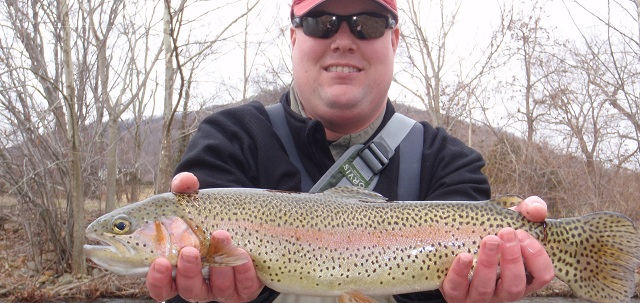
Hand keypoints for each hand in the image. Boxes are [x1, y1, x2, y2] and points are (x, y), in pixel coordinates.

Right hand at [146, 172, 264, 301]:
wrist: (244, 223)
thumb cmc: (207, 220)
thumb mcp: (195, 204)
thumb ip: (186, 192)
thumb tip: (184, 181)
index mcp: (178, 270)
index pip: (161, 286)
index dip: (157, 280)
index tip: (159, 263)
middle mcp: (199, 284)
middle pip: (189, 289)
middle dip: (188, 271)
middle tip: (189, 250)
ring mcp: (222, 287)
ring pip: (218, 289)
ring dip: (219, 267)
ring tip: (221, 236)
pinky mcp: (246, 287)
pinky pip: (245, 287)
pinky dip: (244, 272)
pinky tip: (243, 254)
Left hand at [441, 196, 554, 302]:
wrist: (457, 235)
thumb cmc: (491, 230)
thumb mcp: (511, 217)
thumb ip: (529, 209)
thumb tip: (537, 210)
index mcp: (522, 276)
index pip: (542, 276)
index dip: (537, 257)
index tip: (522, 233)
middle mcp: (503, 291)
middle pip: (514, 286)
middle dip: (512, 259)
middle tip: (508, 232)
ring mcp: (478, 295)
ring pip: (486, 288)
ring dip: (488, 264)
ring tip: (489, 240)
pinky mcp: (455, 293)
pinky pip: (456, 289)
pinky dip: (460, 273)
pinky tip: (464, 256)